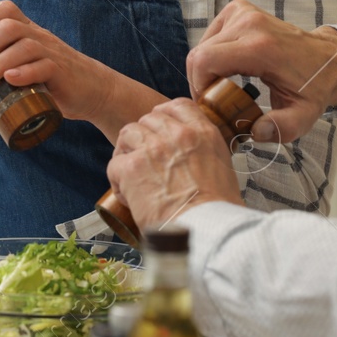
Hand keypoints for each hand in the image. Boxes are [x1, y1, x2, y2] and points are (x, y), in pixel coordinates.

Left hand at [0, 0, 148, 131]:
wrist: (92, 91)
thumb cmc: (50, 81)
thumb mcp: (17, 77)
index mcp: (27, 31)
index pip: (4, 11)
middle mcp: (39, 36)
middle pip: (9, 27)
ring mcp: (52, 53)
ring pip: (24, 46)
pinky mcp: (63, 72)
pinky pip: (45, 66)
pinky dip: (25, 72)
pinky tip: (11, 80)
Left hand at [107, 99, 243, 230]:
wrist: (206, 230)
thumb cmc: (217, 211)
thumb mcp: (222, 169)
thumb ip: (205, 153)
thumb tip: (193, 158)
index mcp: (202, 133)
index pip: (178, 105)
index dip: (164, 114)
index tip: (159, 128)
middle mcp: (177, 134)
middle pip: (148, 119)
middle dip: (144, 136)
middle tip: (143, 159)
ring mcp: (153, 148)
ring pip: (128, 134)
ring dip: (127, 152)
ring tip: (132, 176)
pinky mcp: (132, 167)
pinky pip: (114, 164)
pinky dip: (118, 181)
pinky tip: (128, 196)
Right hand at [187, 0, 336, 142]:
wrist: (327, 58)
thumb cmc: (313, 87)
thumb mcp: (304, 115)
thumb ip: (281, 129)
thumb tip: (254, 132)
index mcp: (260, 48)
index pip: (205, 60)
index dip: (198, 85)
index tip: (210, 104)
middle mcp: (249, 24)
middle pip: (199, 53)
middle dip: (200, 80)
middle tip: (213, 100)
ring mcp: (243, 12)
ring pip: (202, 44)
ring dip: (205, 68)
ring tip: (220, 86)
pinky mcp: (240, 9)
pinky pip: (211, 34)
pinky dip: (212, 53)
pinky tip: (226, 67)